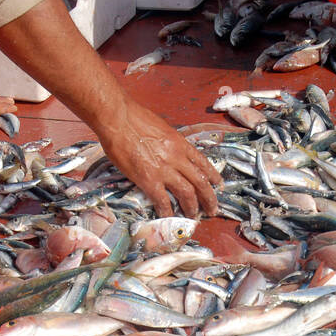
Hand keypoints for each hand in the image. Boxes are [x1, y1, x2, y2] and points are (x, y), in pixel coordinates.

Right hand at [96, 99, 221, 217]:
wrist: (117, 118)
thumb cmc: (133, 117)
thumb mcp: (160, 128)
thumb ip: (168, 142)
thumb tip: (168, 151)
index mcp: (179, 143)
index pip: (202, 162)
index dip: (212, 175)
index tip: (218, 184)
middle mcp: (177, 157)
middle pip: (200, 181)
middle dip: (209, 198)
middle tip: (212, 209)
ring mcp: (164, 169)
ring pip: (187, 193)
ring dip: (192, 207)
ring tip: (194, 217)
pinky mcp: (148, 179)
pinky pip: (163, 200)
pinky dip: (168, 211)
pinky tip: (170, 217)